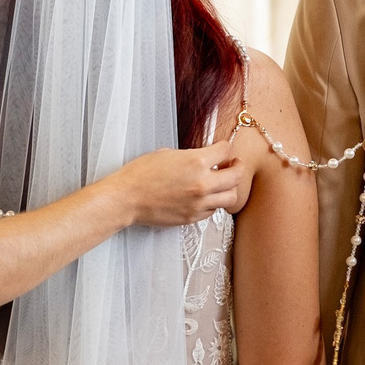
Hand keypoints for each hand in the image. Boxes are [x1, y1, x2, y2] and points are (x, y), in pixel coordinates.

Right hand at [110, 142, 248, 226]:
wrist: (127, 198)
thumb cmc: (141, 174)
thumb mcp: (168, 154)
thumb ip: (192, 156)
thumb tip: (204, 159)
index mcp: (196, 162)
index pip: (225, 151)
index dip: (226, 147)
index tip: (225, 148)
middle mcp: (202, 184)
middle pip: (236, 176)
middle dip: (237, 167)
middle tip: (234, 164)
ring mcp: (199, 203)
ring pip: (231, 198)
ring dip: (230, 188)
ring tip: (224, 183)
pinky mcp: (192, 217)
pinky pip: (213, 210)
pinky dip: (214, 202)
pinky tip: (207, 196)